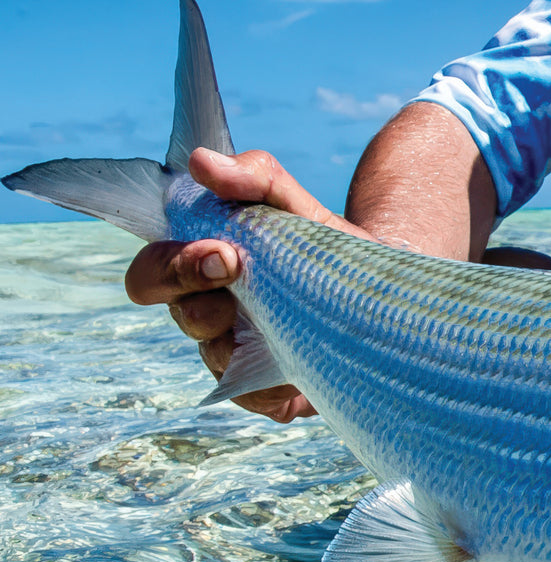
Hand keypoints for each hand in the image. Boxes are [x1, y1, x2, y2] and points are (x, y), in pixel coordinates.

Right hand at [124, 148, 371, 422]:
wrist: (387, 300)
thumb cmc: (327, 251)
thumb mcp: (300, 207)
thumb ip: (257, 177)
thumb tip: (203, 162)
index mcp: (202, 270)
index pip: (152, 272)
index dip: (170, 263)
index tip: (222, 250)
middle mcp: (210, 315)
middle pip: (178, 313)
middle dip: (197, 292)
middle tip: (234, 272)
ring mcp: (237, 359)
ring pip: (213, 355)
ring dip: (240, 334)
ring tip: (285, 317)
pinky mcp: (269, 396)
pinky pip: (254, 399)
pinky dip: (275, 383)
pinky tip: (300, 364)